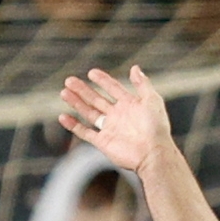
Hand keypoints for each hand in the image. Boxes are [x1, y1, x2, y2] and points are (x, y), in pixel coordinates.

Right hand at [59, 66, 173, 174]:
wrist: (153, 153)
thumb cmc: (156, 127)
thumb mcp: (152, 100)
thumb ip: (142, 84)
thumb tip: (134, 67)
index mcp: (129, 105)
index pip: (112, 88)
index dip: (102, 80)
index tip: (91, 72)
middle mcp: (118, 116)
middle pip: (96, 99)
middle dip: (82, 90)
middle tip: (69, 80)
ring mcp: (109, 129)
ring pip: (88, 113)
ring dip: (76, 103)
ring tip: (64, 92)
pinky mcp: (103, 143)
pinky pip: (85, 132)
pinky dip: (74, 125)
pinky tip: (63, 116)